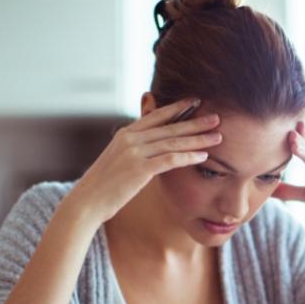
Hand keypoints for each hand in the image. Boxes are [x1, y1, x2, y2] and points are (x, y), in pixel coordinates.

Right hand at [68, 98, 221, 222]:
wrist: (87, 201)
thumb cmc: (104, 186)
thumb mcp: (117, 160)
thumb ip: (133, 150)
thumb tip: (148, 149)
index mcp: (125, 134)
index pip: (156, 115)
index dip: (178, 108)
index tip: (196, 101)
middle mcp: (130, 138)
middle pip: (169, 127)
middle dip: (195, 122)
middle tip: (217, 117)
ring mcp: (134, 153)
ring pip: (173, 142)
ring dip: (198, 139)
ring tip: (217, 136)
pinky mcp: (139, 169)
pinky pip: (170, 160)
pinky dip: (188, 157)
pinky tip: (204, 157)